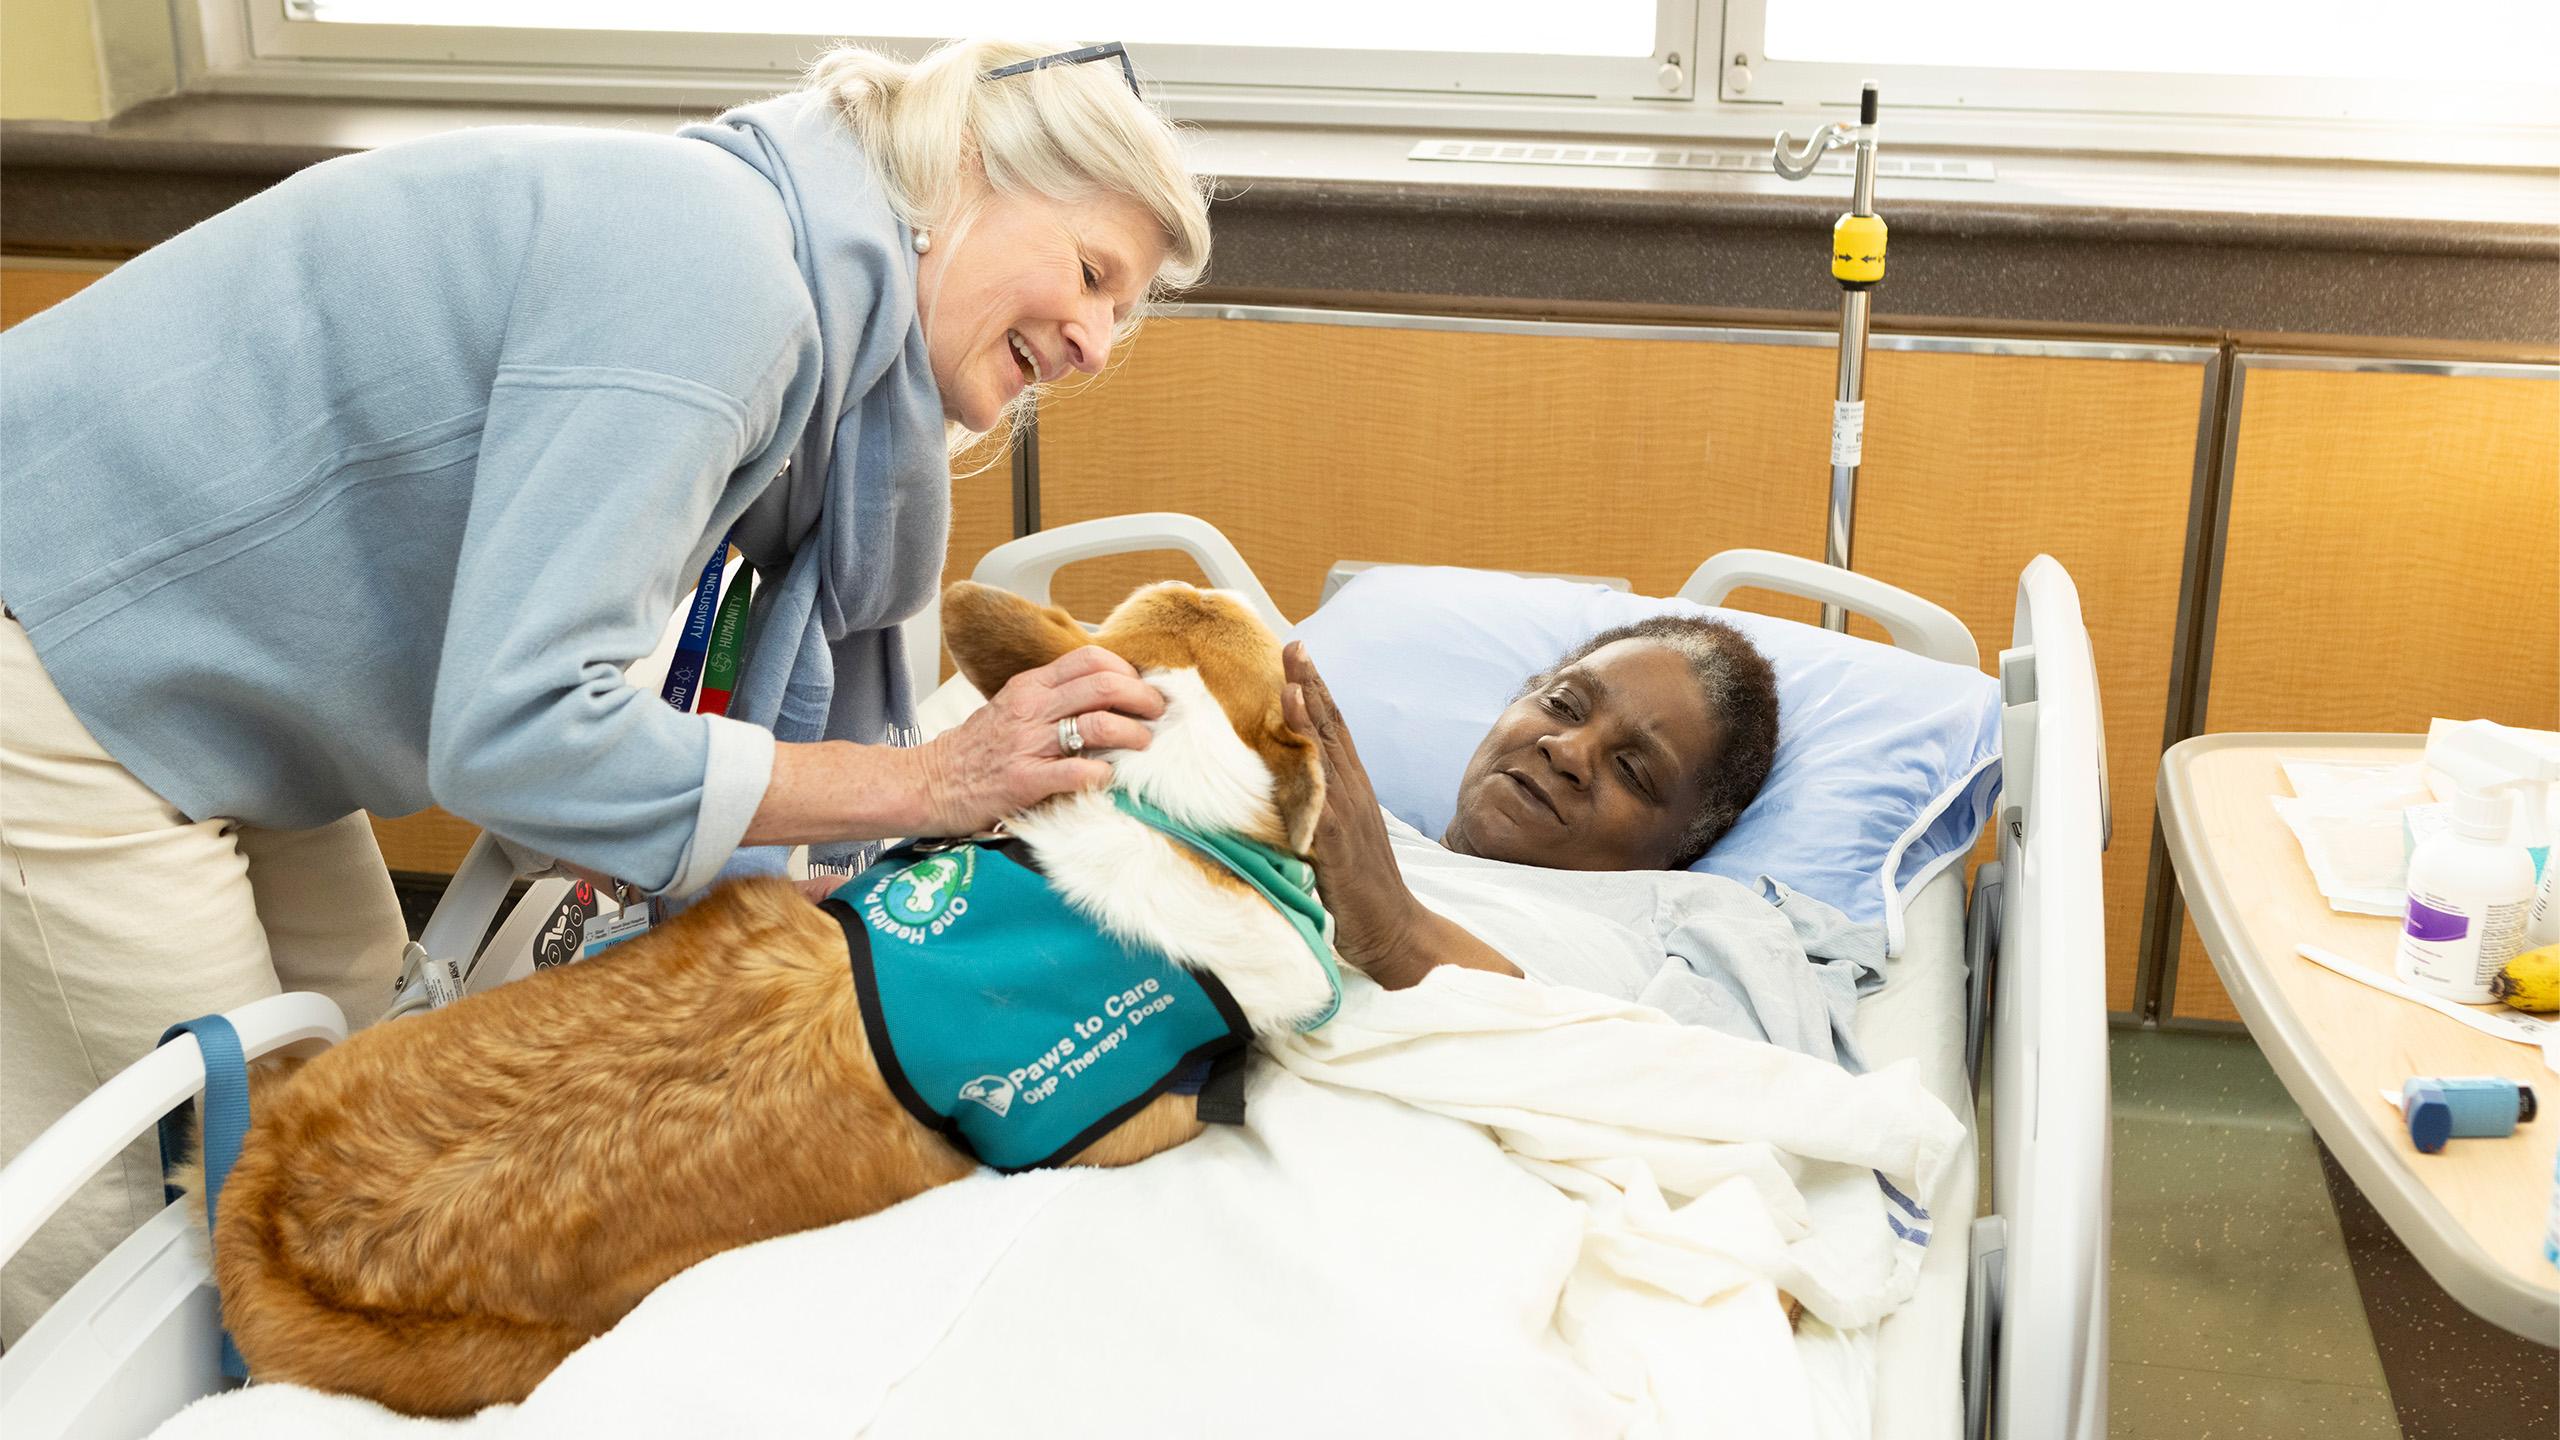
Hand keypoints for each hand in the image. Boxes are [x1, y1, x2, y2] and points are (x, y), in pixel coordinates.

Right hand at [910, 646, 1163, 834]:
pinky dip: (1102, 775)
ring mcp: (1028, 744)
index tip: (1143, 686)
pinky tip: (1107, 778)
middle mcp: (1031, 708)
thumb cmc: (975, 751)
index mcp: (1030, 686)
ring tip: (1143, 744)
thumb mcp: (1011, 708)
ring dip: (1132, 734)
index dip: (1127, 669)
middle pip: (1103, 685)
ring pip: (1098, 725)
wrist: (928, 783)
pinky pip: (1076, 773)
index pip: (1090, 658)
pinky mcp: (1024, 780)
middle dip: (1142, 697)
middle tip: (1157, 713)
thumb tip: (1102, 695)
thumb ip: (1051, 698)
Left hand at [1282, 642, 1422, 973]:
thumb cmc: (1358, 892)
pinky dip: (1308, 760)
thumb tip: (1286, 795)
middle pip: (1331, 727)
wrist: (1395, 932)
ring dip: (1310, 708)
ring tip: (1294, 669)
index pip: (1332, 732)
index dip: (1315, 692)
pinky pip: (1319, 792)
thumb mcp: (1331, 842)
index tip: (1298, 655)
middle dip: (1312, 683)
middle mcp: (1352, 793)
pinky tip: (1296, 746)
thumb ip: (1313, 812)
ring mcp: (1347, 813)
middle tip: (1294, 644)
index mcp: (1350, 792)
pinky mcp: (1335, 839)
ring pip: (1327, 749)